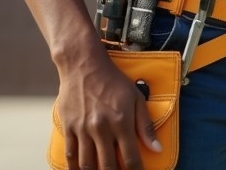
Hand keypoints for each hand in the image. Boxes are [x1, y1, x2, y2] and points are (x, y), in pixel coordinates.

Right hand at [55, 52, 159, 169]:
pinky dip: (74, 168)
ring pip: (87, 164)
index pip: (131, 158)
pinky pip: (70, 155)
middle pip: (107, 166)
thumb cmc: (113, 81)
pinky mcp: (68, 127)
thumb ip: (146, 125)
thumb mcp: (136, 98)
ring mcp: (82, 129)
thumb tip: (157, 149)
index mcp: (121, 122)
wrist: (83, 66)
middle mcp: (101, 128)